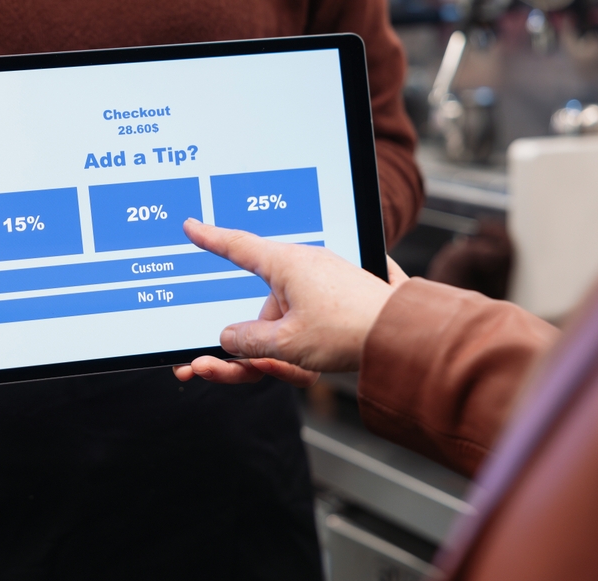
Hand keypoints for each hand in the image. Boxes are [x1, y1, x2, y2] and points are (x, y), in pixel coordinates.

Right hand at [173, 219, 408, 385]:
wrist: (405, 337)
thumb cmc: (350, 330)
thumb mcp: (286, 343)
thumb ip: (248, 341)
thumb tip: (229, 337)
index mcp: (287, 264)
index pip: (238, 247)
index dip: (211, 238)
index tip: (192, 226)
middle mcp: (304, 269)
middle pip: (260, 311)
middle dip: (249, 346)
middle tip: (218, 367)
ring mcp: (323, 286)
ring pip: (284, 327)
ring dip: (281, 356)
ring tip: (296, 370)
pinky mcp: (340, 303)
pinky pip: (307, 330)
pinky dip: (303, 352)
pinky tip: (313, 367)